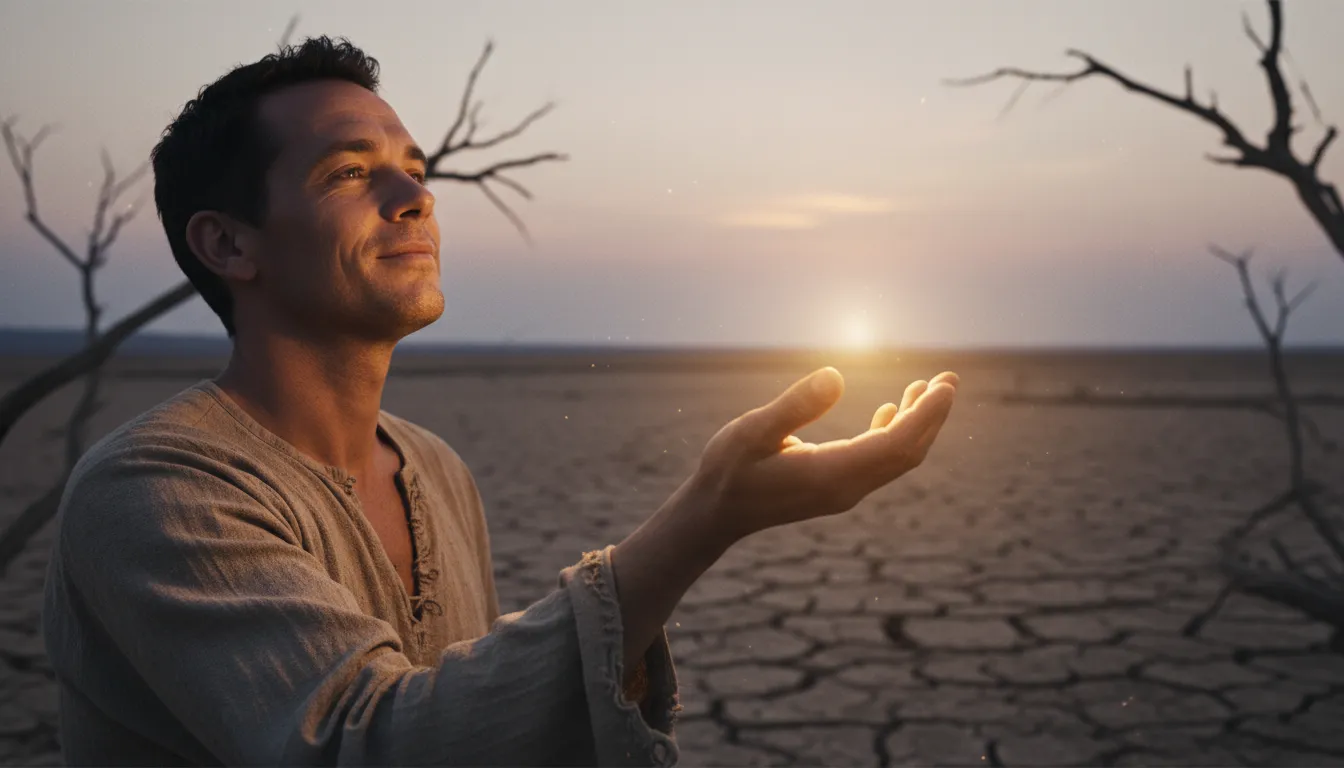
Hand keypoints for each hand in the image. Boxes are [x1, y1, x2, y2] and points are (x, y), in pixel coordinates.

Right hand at [694, 366, 958, 540]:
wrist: (714, 514)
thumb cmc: (728, 471)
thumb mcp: (752, 431)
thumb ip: (795, 405)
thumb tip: (836, 375)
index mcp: (830, 474)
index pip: (895, 445)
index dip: (926, 415)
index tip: (946, 385)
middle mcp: (845, 488)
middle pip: (907, 454)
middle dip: (932, 417)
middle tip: (949, 378)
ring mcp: (843, 491)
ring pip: (896, 459)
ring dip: (917, 425)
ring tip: (930, 387)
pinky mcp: (835, 488)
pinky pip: (878, 462)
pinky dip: (895, 434)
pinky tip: (892, 410)